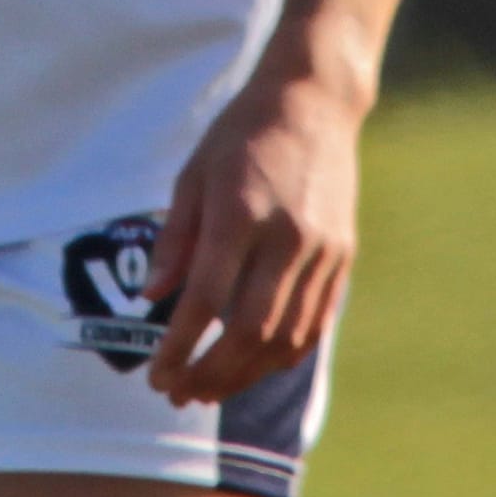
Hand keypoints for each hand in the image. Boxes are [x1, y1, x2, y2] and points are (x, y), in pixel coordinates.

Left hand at [143, 67, 360, 406]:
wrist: (314, 103)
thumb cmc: (241, 135)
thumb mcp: (194, 174)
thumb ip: (176, 238)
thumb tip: (152, 297)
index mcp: (240, 211)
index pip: (207, 298)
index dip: (180, 344)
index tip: (157, 373)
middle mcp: (286, 236)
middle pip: (248, 329)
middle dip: (210, 372)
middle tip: (179, 393)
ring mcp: (321, 250)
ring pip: (285, 336)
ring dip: (245, 373)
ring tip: (209, 389)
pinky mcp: (343, 257)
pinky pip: (313, 323)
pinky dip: (282, 354)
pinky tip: (253, 366)